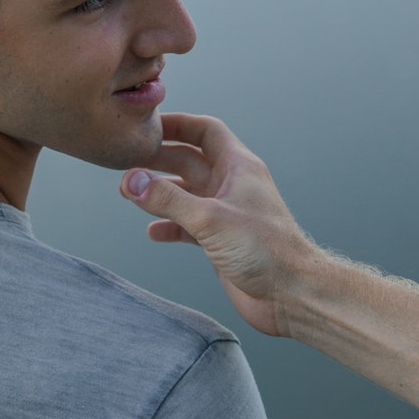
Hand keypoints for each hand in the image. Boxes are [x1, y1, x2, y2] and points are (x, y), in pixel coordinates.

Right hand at [120, 113, 319, 336]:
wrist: (291, 294)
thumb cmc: (265, 250)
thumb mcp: (210, 218)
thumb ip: (168, 199)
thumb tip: (131, 180)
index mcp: (239, 167)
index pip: (206, 131)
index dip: (178, 125)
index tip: (148, 125)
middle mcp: (233, 186)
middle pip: (190, 161)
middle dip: (160, 159)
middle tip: (127, 160)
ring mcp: (227, 213)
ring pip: (187, 194)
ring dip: (160, 194)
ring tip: (129, 193)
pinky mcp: (222, 240)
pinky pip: (189, 226)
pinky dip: (170, 226)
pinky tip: (153, 232)